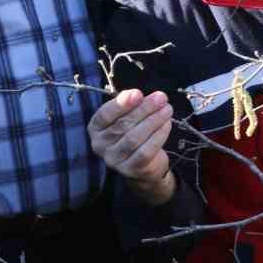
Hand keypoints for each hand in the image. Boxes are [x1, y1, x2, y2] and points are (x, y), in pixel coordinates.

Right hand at [88, 89, 176, 204]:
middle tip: (161, 98)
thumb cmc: (133, 133)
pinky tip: (167, 124)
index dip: (121, 104)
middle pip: (123, 125)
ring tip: (167, 109)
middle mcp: (100, 145)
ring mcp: (114, 159)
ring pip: (134, 138)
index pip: (104, 115)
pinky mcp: (131, 169)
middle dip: (144, 109)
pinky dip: (158, 136)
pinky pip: (146, 151)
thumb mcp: (127, 117)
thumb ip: (130, 106)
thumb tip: (139, 95)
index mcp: (95, 128)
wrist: (143, 164)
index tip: (138, 93)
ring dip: (153, 121)